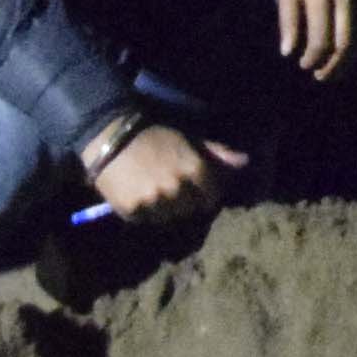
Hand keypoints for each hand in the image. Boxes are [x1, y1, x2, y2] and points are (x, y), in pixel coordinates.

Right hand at [84, 117, 239, 227]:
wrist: (111, 137)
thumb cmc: (155, 135)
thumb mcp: (189, 139)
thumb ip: (217, 153)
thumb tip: (245, 161)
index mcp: (195, 170)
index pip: (211, 198)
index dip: (205, 194)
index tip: (196, 189)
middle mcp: (177, 189)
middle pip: (190, 211)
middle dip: (185, 202)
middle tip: (172, 189)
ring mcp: (154, 202)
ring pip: (168, 219)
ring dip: (165, 210)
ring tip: (154, 193)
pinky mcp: (132, 211)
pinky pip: (145, 221)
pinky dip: (144, 213)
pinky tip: (139, 195)